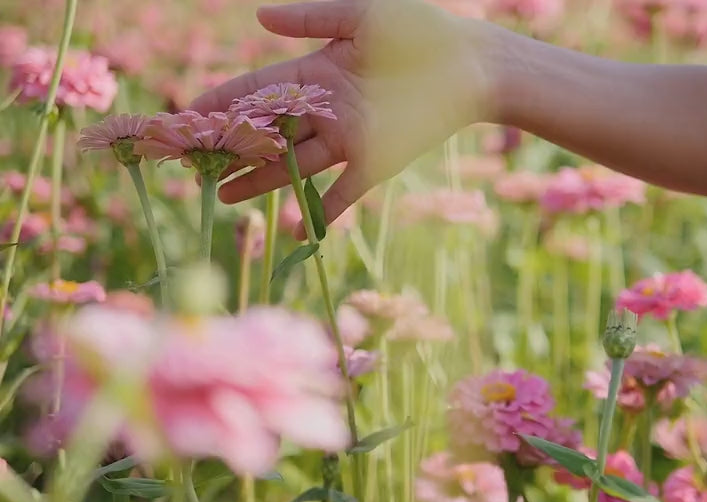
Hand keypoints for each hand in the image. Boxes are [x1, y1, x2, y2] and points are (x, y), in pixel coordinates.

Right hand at [189, 0, 497, 229]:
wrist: (472, 67)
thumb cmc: (423, 32)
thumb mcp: (363, 16)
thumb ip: (313, 17)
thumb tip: (259, 17)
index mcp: (315, 71)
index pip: (256, 90)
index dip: (220, 103)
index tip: (185, 118)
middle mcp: (324, 109)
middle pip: (265, 133)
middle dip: (227, 148)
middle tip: (190, 165)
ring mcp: (347, 139)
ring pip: (290, 164)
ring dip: (257, 181)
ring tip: (222, 195)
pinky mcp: (374, 162)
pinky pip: (342, 192)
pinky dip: (321, 210)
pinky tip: (293, 226)